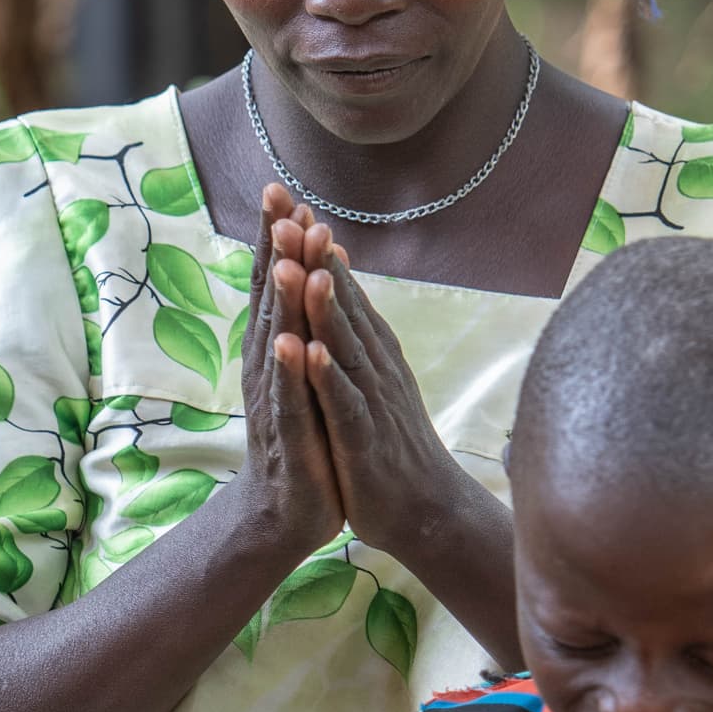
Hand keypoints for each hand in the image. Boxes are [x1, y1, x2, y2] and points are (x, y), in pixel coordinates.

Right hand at [217, 182, 349, 561]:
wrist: (283, 512)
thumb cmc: (298, 439)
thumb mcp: (299, 373)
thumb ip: (297, 322)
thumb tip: (300, 268)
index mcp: (274, 349)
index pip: (273, 283)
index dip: (275, 238)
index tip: (280, 190)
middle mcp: (267, 367)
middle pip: (269, 298)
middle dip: (274, 248)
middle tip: (276, 199)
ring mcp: (276, 400)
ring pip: (278, 341)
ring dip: (281, 299)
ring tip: (285, 256)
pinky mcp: (291, 437)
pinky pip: (291, 399)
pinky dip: (292, 371)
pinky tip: (292, 344)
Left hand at [301, 239, 489, 561]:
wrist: (423, 506)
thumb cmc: (390, 437)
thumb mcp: (369, 370)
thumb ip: (351, 318)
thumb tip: (330, 261)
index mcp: (369, 348)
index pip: (338, 289)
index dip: (313, 248)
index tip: (289, 204)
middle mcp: (373, 364)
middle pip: (341, 306)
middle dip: (314, 262)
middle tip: (292, 217)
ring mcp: (370, 400)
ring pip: (345, 346)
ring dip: (324, 308)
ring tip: (304, 268)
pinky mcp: (364, 439)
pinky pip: (344, 403)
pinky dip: (327, 377)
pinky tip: (311, 352)